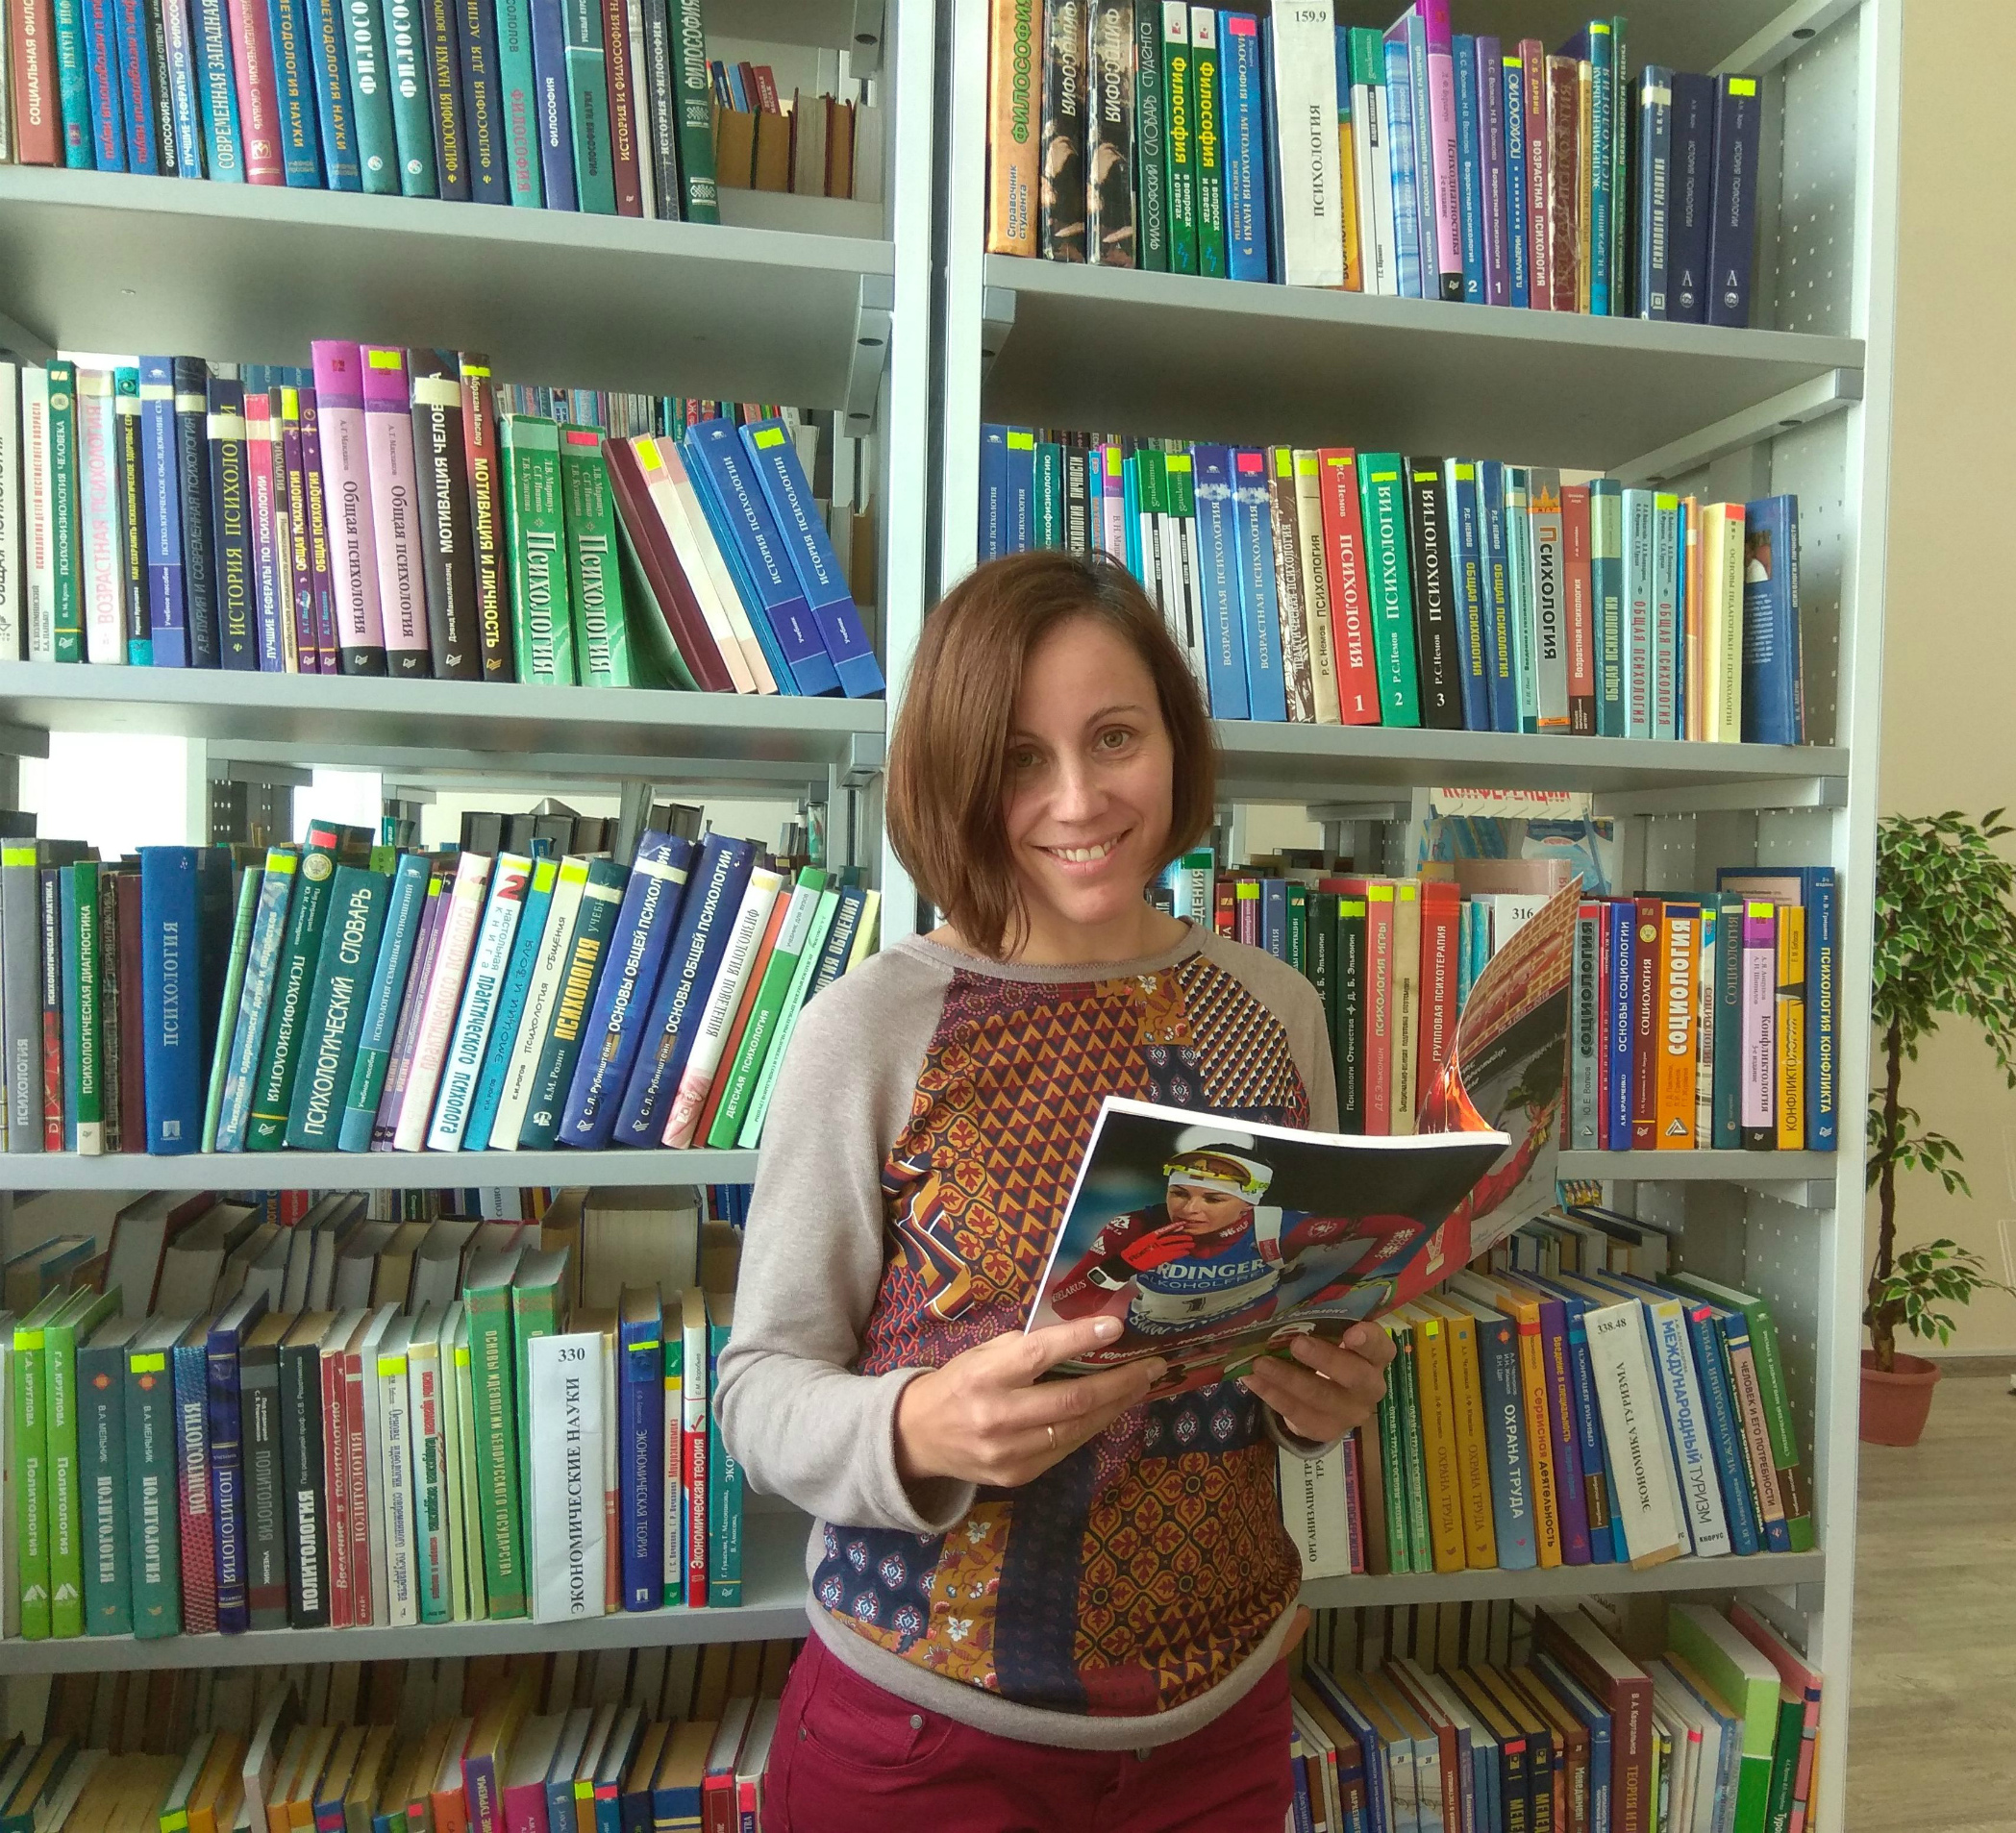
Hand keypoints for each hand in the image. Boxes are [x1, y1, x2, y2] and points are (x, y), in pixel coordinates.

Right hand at [895, 1315, 1165, 1488]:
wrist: (917, 1437)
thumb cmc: (958, 1383)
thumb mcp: (982, 1354)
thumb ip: (1026, 1346)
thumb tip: (1083, 1329)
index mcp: (984, 1375)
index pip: (1039, 1355)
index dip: (1080, 1340)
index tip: (1115, 1326)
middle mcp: (997, 1416)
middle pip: (1071, 1400)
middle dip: (1118, 1381)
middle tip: (1151, 1366)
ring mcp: (1009, 1452)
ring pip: (1077, 1428)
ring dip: (1116, 1405)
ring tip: (1141, 1385)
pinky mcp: (1018, 1475)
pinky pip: (1066, 1448)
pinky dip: (1092, 1426)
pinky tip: (1110, 1408)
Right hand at [1119, 1224, 1196, 1271]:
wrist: (1126, 1262)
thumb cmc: (1131, 1250)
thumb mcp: (1139, 1239)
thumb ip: (1150, 1236)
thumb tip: (1159, 1234)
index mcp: (1150, 1236)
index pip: (1164, 1230)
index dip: (1174, 1227)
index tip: (1183, 1224)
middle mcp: (1155, 1243)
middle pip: (1172, 1239)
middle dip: (1182, 1238)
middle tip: (1191, 1237)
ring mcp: (1157, 1251)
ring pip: (1173, 1247)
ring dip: (1183, 1246)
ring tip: (1192, 1244)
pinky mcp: (1158, 1260)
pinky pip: (1171, 1256)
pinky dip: (1179, 1254)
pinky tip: (1185, 1253)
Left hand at [1240, 1324, 1393, 1443]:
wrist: (1327, 1399)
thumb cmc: (1329, 1353)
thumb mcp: (1332, 1336)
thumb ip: (1324, 1322)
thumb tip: (1289, 1300)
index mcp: (1375, 1357)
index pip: (1381, 1347)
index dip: (1369, 1340)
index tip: (1352, 1332)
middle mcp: (1370, 1387)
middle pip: (1354, 1375)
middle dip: (1323, 1359)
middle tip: (1296, 1344)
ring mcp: (1350, 1412)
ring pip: (1320, 1397)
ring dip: (1287, 1378)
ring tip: (1260, 1363)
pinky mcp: (1327, 1429)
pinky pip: (1298, 1415)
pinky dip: (1273, 1396)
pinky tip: (1253, 1380)